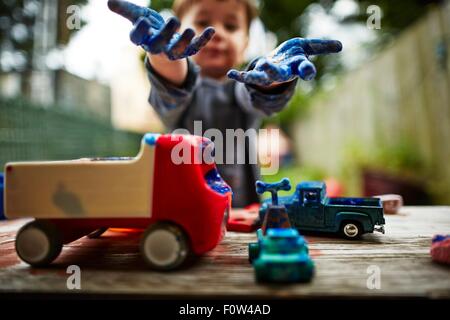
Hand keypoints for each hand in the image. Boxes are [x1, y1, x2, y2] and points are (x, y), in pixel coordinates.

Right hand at [108, 0, 214, 59]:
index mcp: (143, 39)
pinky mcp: (186, 51)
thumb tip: (109, 2)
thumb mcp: (137, 17)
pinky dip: (203, 40)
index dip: (139, 31)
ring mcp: (172, 51)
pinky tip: (211, 30)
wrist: (164, 44)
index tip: (142, 21)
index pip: (138, 38)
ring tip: (189, 30)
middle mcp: (157, 47)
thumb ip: (126, 10)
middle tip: (173, 20)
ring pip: (178, 51)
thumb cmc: (149, 28)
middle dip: (166, 35)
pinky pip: (195, 48)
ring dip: (184, 41)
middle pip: (159, 45)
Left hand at [227, 38, 342, 85]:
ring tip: (249, 73)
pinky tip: (230, 74)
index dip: (306, 70)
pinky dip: (239, 77)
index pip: (304, 69)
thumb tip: (341, 46)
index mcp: (296, 67)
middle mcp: (282, 73)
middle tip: (268, 67)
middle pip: (279, 75)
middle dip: (274, 71)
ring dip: (257, 75)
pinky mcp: (256, 75)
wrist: (277, 65)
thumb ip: (322, 46)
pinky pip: (246, 77)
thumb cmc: (292, 56)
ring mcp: (268, 76)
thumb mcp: (307, 47)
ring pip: (263, 78)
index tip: (308, 72)